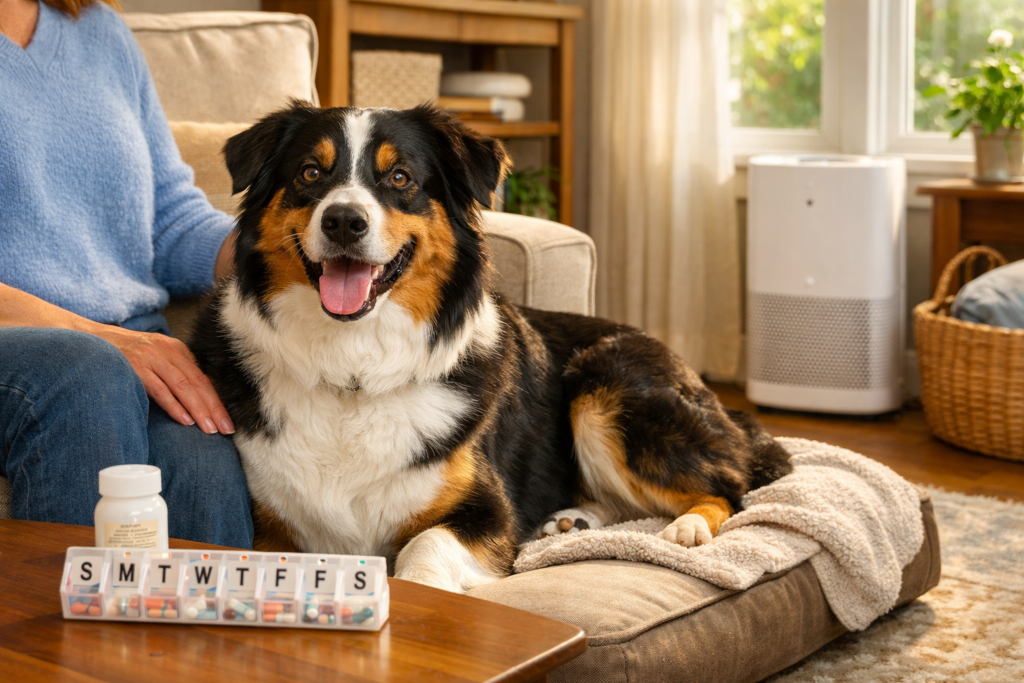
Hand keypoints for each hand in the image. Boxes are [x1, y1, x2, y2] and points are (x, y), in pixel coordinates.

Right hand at [92, 324, 234, 434]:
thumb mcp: (155, 357)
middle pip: (198, 382)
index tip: (229, 421)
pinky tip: (185, 420)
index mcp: (176, 349)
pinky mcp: (135, 367)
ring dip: (198, 409)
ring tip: (210, 429)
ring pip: (182, 386)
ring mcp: (151, 358)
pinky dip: (174, 405)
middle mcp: (167, 351)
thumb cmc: (126, 355)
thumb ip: (175, 372)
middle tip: (226, 429)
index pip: (203, 377)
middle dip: (214, 408)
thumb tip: (198, 400)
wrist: (89, 340)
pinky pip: (159, 389)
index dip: (219, 400)